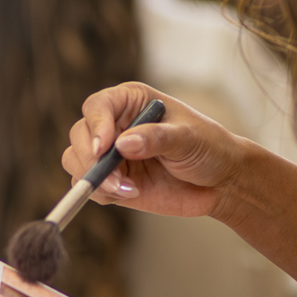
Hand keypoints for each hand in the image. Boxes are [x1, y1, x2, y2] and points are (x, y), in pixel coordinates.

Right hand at [63, 84, 245, 219]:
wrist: (220, 182)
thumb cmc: (209, 148)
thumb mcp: (188, 138)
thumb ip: (156, 138)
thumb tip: (123, 144)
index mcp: (131, 102)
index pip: (98, 106)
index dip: (95, 125)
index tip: (105, 147)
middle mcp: (114, 125)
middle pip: (80, 135)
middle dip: (91, 158)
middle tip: (114, 177)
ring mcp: (111, 155)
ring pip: (76, 162)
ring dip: (95, 178)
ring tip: (126, 188)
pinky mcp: (112, 181)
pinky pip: (90, 187)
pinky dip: (102, 193)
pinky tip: (130, 193)